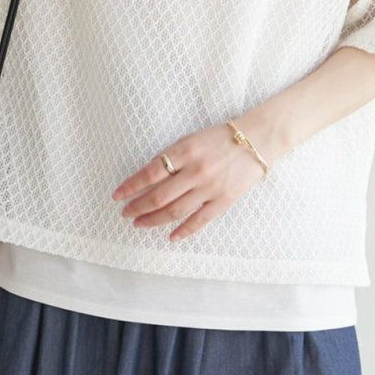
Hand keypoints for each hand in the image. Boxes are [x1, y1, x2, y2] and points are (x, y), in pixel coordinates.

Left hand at [112, 122, 266, 240]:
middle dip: (137, 207)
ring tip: (139, 223)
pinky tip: (170, 236)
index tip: (117, 196)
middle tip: (125, 213)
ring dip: (153, 220)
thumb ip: (171, 157)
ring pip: (175, 211)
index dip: (131, 187)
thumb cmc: (220, 138)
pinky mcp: (224, 201)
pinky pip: (199, 221)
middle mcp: (195, 171)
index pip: (150, 173)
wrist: (257, 141)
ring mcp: (210, 188)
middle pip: (158, 196)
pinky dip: (183, 231)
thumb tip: (147, 178)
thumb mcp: (191, 140)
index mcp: (185, 151)